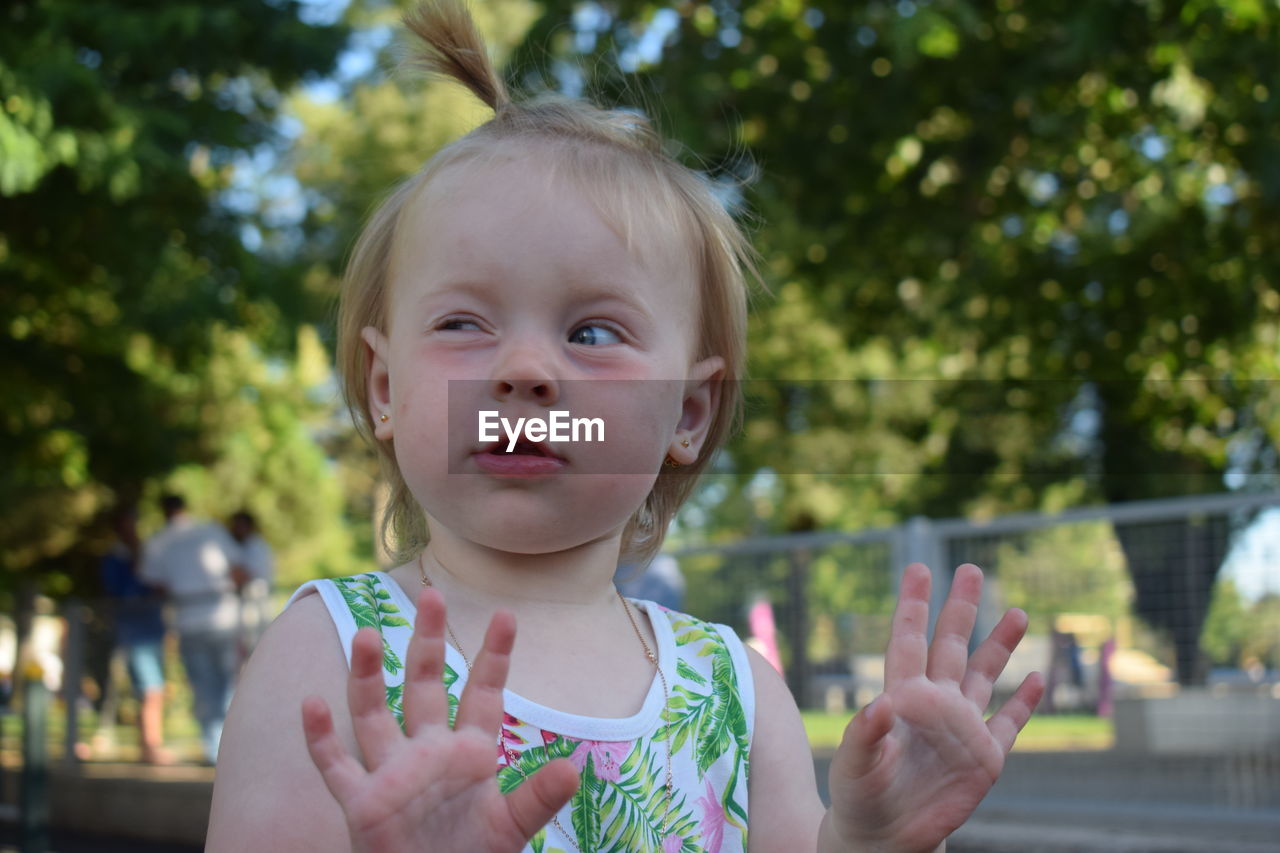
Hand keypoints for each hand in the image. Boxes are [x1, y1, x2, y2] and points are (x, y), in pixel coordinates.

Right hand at [301, 587, 579, 852]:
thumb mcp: (511, 828)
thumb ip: (537, 799)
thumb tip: (573, 771)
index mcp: (470, 752)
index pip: (483, 693)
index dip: (494, 655)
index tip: (507, 615)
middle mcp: (428, 752)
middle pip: (425, 685)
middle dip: (427, 642)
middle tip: (431, 594)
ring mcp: (392, 773)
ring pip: (374, 714)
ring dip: (368, 676)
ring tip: (366, 633)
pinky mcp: (362, 803)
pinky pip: (335, 765)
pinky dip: (321, 738)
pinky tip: (312, 704)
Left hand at [824, 563, 1043, 852]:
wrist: (884, 835)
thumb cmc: (859, 794)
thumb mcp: (855, 764)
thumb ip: (865, 734)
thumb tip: (880, 704)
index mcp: (901, 696)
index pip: (908, 641)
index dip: (913, 605)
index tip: (918, 568)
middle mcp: (934, 703)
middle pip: (951, 645)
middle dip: (961, 608)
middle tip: (971, 569)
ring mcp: (961, 728)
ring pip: (985, 676)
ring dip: (1000, 646)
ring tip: (1018, 612)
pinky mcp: (984, 759)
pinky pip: (1008, 724)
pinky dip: (1024, 703)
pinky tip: (1038, 679)